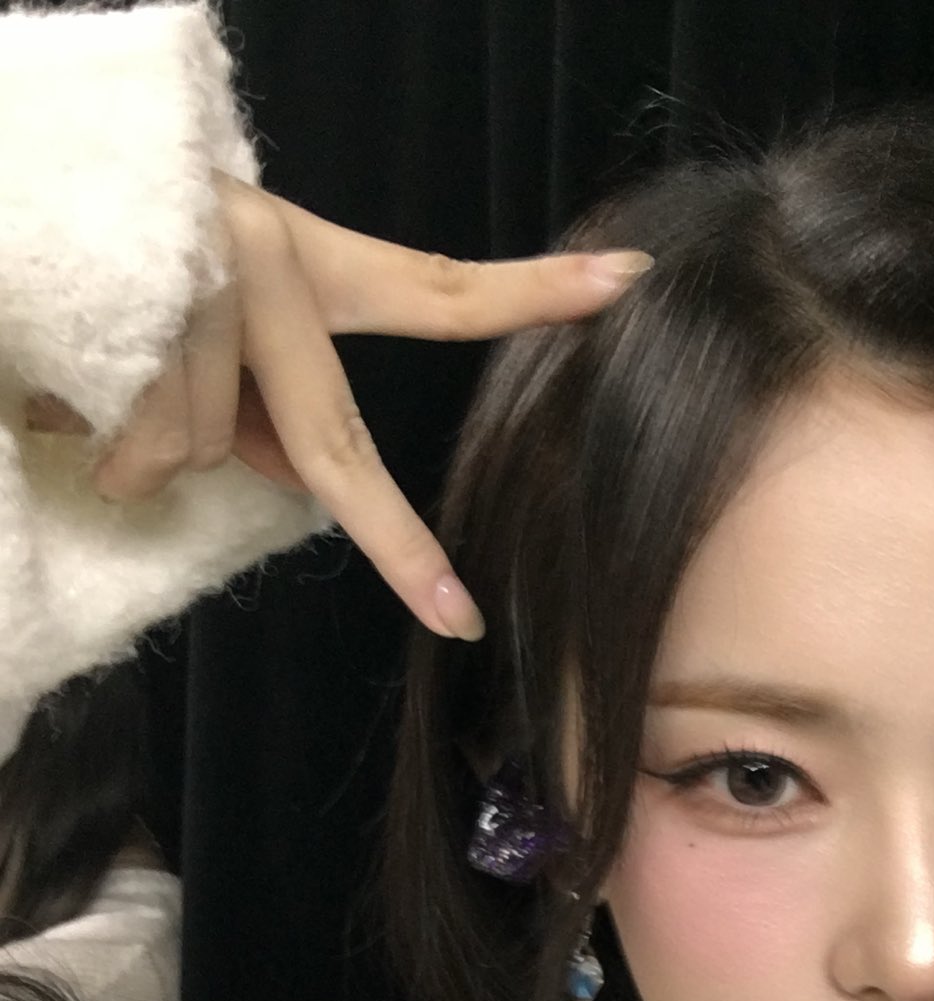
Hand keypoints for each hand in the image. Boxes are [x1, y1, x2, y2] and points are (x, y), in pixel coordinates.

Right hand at [22, 173, 651, 639]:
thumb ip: (274, 406)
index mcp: (305, 257)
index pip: (435, 287)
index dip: (531, 292)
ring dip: (150, 441)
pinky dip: (105, 440)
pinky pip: (140, 443)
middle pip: (334, 448)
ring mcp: (201, 288)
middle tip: (456, 618)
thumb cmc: (123, 273)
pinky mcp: (131, 316)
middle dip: (398, 545)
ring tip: (100, 380)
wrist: (18, 200)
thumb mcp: (222, 332)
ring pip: (201, 445)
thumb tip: (302, 486)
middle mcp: (262, 257)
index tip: (624, 281)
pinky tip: (64, 387)